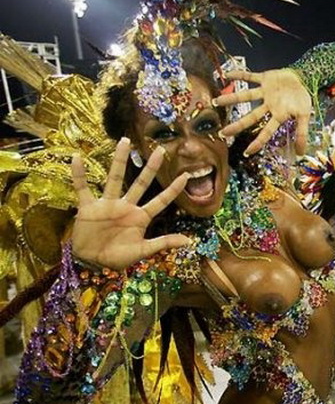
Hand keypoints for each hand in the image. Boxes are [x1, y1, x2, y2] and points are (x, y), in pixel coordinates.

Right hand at [70, 138, 191, 270]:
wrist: (92, 263)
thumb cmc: (118, 257)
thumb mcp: (142, 251)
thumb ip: (162, 243)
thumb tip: (187, 241)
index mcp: (140, 217)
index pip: (161, 200)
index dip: (173, 189)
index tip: (186, 175)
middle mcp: (126, 207)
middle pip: (141, 183)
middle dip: (151, 168)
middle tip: (161, 149)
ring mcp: (107, 205)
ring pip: (114, 178)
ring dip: (118, 160)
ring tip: (124, 141)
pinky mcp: (88, 208)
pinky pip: (83, 188)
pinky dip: (79, 175)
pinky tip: (77, 158)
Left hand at [214, 69, 311, 156]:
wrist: (304, 78)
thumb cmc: (303, 98)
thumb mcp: (305, 116)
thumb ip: (302, 133)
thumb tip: (301, 154)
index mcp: (278, 115)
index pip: (266, 132)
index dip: (257, 142)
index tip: (246, 153)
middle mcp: (268, 106)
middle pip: (250, 117)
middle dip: (237, 126)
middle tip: (222, 133)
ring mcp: (265, 93)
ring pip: (246, 96)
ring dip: (231, 99)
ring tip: (216, 102)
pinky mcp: (264, 79)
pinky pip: (250, 76)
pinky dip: (240, 74)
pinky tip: (228, 74)